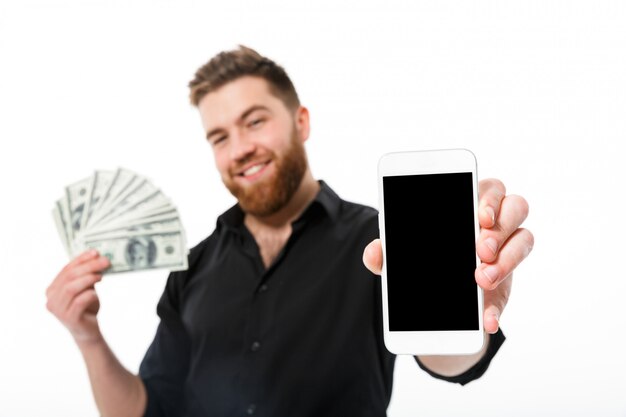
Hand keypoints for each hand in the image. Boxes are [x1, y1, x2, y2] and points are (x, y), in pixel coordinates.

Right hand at [46, 249, 110, 344]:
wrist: (88, 331)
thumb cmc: (86, 307)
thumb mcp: (85, 288)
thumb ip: (86, 275)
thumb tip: (97, 256)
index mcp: (52, 289)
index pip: (66, 269)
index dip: (81, 259)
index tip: (95, 252)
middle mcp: (51, 298)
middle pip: (69, 277)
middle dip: (88, 266)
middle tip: (105, 261)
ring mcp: (58, 310)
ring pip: (71, 288)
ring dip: (88, 279)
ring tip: (101, 276)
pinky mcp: (68, 318)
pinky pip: (79, 301)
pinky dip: (89, 294)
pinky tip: (96, 293)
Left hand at [362, 178, 533, 333]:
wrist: (432, 297)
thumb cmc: (422, 257)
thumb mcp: (402, 256)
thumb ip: (387, 253)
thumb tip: (371, 253)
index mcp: (470, 204)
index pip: (491, 188)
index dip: (491, 199)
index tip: (481, 217)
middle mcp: (495, 223)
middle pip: (516, 208)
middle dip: (500, 229)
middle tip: (480, 251)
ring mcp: (506, 250)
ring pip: (524, 240)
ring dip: (507, 260)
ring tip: (482, 279)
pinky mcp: (506, 282)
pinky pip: (512, 291)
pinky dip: (497, 308)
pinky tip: (486, 319)